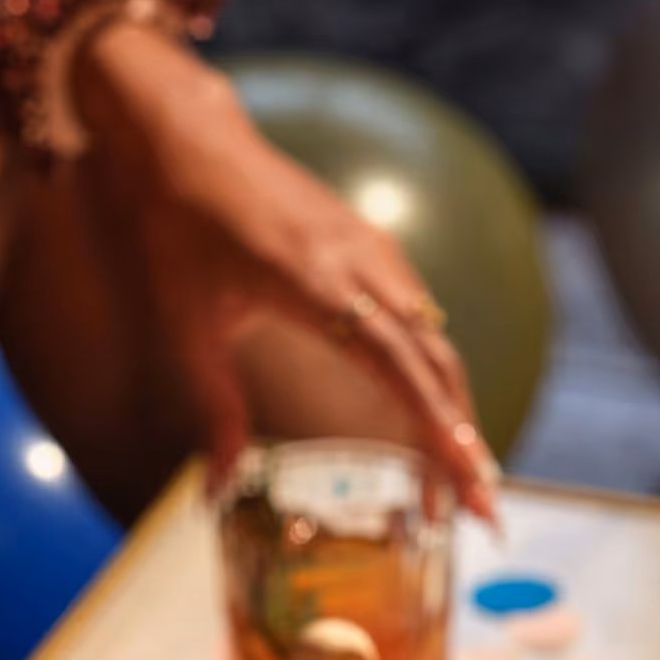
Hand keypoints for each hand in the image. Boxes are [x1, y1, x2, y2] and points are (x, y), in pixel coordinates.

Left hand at [79, 24, 500, 523]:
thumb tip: (219, 496)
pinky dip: (436, 378)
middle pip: (437, 367)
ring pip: (438, 345)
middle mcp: (364, 267)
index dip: (440, 434)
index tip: (469, 488)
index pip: (401, 371)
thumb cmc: (178, 234)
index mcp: (318, 287)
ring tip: (458, 484)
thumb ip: (213, 410)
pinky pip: (422, 321)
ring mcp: (377, 254)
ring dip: (454, 416)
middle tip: (481, 516)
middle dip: (464, 445)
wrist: (190, 144)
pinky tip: (434, 422)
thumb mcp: (184, 328)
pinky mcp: (376, 250)